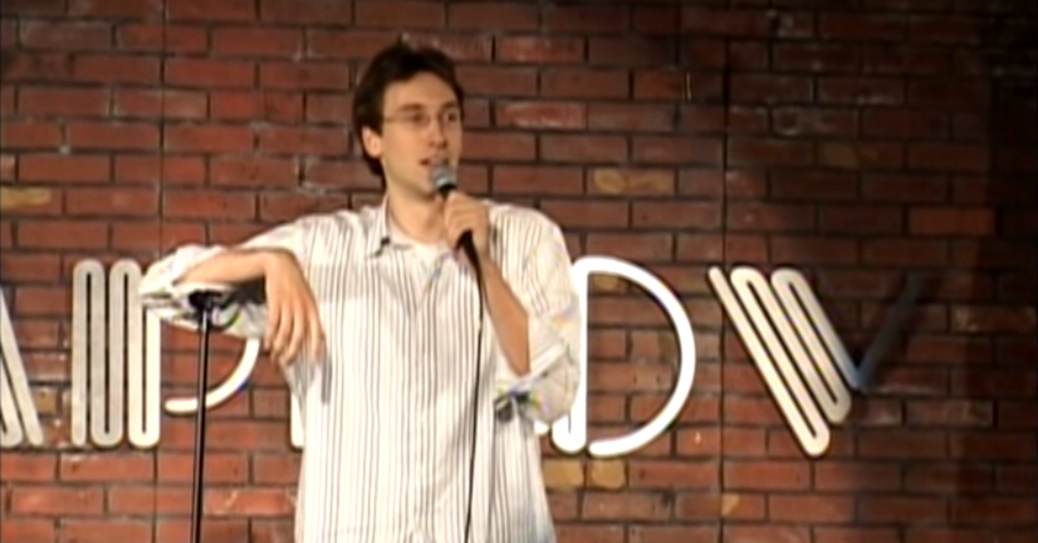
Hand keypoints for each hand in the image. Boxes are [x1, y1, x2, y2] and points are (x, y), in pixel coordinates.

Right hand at [260, 250, 325, 365]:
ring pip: (284, 333)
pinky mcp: (276, 303)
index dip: (316, 348)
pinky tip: (268, 345)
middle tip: (287, 364)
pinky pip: (273, 325)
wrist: (282, 265)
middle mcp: (302, 308)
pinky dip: (270, 337)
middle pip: (298, 337)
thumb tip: (319, 336)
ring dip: (279, 348)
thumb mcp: (309, 299)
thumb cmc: (297, 285)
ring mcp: (289, 306)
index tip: (315, 362)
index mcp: (313, 309)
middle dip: (292, 353)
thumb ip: (311, 316)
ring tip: (275, 357)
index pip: (317, 332)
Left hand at [443, 191, 490, 266]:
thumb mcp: (457, 225)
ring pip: (454, 216)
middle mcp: (480, 206)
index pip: (454, 196)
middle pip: (452, 205)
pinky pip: (459, 225)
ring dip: (450, 232)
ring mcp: (481, 214)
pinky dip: (454, 237)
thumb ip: (451, 212)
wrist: (480, 260)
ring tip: (452, 242)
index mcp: (475, 203)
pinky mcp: (481, 223)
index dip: (445, 210)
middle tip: (448, 236)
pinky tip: (456, 245)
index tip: (446, 226)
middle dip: (446, 222)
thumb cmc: (467, 243)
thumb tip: (437, 198)